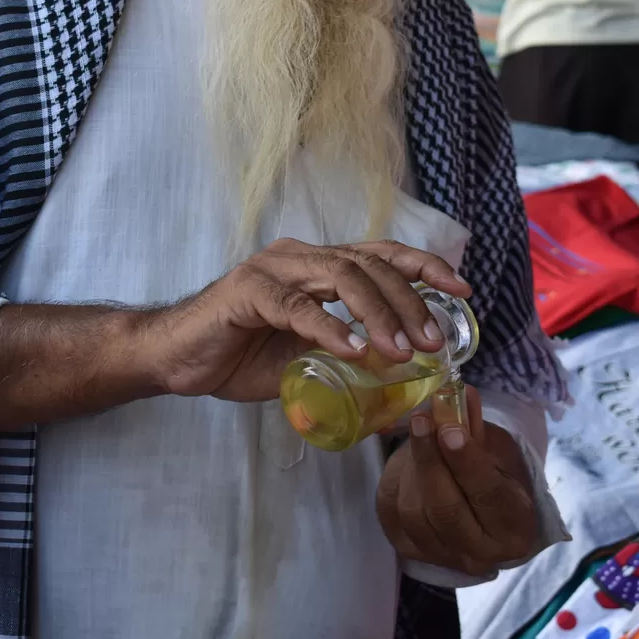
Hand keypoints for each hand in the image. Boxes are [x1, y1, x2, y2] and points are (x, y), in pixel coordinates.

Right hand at [148, 238, 468, 402]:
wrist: (175, 360)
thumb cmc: (239, 355)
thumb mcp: (305, 359)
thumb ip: (345, 358)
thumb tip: (398, 384)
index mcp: (316, 266)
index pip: (380, 254)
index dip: (423, 266)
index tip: (462, 287)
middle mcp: (298, 258)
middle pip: (367, 263)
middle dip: (409, 299)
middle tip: (432, 340)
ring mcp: (271, 271)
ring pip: (339, 275)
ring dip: (377, 312)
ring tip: (401, 348)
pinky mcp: (246, 294)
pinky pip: (296, 307)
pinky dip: (328, 328)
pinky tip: (353, 351)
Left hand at [375, 386, 538, 575]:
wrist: (479, 511)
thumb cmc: (496, 475)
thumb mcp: (498, 452)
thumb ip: (477, 429)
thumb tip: (463, 394)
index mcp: (515, 529)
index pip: (490, 497)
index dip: (467, 463)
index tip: (450, 431)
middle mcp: (481, 554)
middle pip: (446, 509)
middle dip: (430, 461)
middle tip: (422, 420)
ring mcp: (441, 556)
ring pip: (414, 511)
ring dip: (412, 465)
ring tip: (418, 432)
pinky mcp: (408, 548)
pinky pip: (390, 510)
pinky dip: (395, 477)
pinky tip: (407, 458)